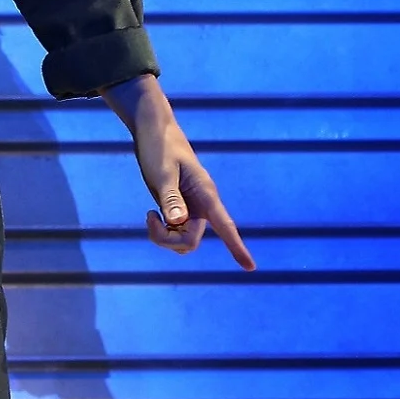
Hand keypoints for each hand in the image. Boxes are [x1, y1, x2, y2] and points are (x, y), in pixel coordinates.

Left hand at [100, 74, 255, 270]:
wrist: (153, 131)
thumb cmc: (159, 148)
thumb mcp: (162, 172)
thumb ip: (170, 197)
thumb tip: (178, 222)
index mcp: (205, 194)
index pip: (225, 225)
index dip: (237, 247)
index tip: (250, 268)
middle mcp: (202, 205)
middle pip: (190, 241)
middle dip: (168, 239)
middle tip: (149, 217)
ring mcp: (190, 209)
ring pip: (182, 241)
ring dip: (163, 237)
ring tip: (149, 216)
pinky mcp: (178, 209)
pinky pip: (174, 233)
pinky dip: (161, 232)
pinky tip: (152, 216)